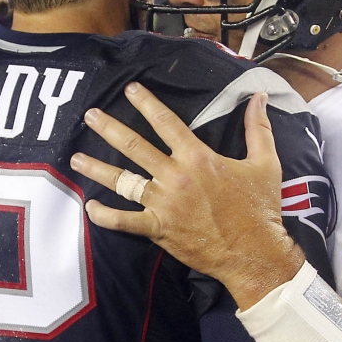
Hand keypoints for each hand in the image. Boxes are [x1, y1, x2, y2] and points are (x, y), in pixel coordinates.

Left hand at [71, 83, 303, 307]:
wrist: (254, 252)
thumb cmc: (260, 208)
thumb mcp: (266, 163)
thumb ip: (258, 128)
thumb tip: (259, 97)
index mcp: (198, 157)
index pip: (166, 121)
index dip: (146, 102)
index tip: (130, 89)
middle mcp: (176, 176)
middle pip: (135, 145)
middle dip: (109, 128)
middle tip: (90, 115)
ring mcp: (164, 203)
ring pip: (122, 181)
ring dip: (97, 168)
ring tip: (75, 157)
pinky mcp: (159, 228)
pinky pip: (125, 221)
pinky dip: (105, 215)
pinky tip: (90, 206)